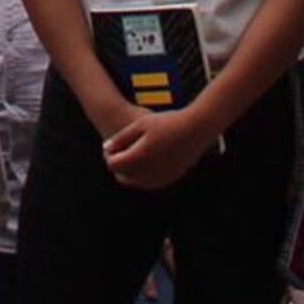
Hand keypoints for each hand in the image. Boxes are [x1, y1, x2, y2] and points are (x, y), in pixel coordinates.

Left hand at [100, 107, 214, 192]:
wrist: (197, 129)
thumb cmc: (167, 121)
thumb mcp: (140, 124)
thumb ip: (121, 138)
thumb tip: (106, 148)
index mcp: (139, 158)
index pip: (113, 165)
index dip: (108, 155)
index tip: (111, 145)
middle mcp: (149, 172)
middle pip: (123, 177)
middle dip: (118, 166)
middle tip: (118, 152)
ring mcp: (162, 177)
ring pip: (137, 182)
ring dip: (130, 172)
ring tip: (131, 154)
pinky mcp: (172, 178)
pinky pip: (151, 182)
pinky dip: (144, 174)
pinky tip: (146, 159)